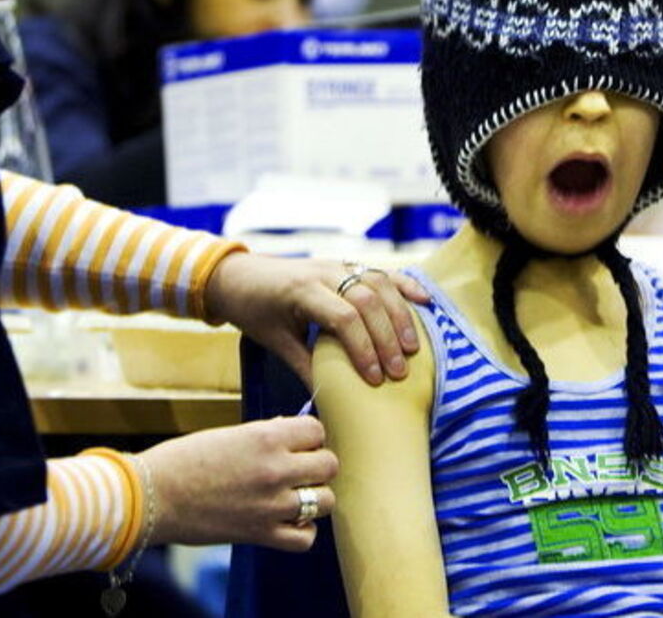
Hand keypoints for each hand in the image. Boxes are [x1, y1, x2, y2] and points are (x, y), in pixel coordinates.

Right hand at [140, 417, 336, 551]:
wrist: (150, 498)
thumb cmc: (183, 460)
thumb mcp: (230, 434)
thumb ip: (266, 434)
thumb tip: (292, 433)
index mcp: (267, 437)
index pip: (317, 430)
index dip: (308, 437)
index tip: (296, 444)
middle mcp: (276, 469)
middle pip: (329, 465)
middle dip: (316, 465)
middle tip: (298, 469)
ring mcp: (271, 505)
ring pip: (326, 501)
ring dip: (315, 497)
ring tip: (295, 495)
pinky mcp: (260, 535)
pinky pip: (305, 538)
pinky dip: (303, 531)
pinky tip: (289, 521)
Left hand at [203, 253, 430, 386]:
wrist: (237, 276)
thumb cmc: (253, 310)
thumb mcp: (274, 341)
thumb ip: (305, 366)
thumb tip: (332, 398)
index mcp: (302, 291)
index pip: (344, 318)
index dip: (363, 348)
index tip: (374, 378)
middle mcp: (324, 272)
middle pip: (368, 300)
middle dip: (387, 337)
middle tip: (400, 371)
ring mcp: (338, 264)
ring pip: (380, 283)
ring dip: (400, 315)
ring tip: (412, 347)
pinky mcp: (347, 264)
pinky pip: (382, 271)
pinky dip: (405, 285)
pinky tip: (425, 300)